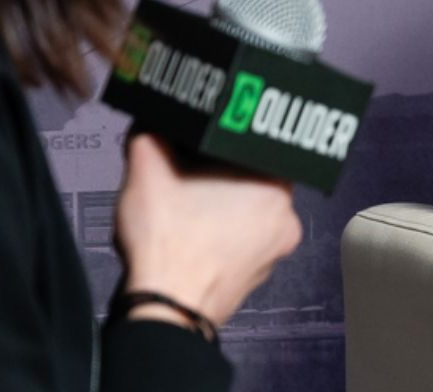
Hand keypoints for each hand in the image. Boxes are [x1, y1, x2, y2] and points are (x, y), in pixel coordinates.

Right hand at [114, 133, 302, 326]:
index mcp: (273, 186)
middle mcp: (285, 219)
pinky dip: (224, 237)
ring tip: (191, 207)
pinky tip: (196, 235)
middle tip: (193, 173)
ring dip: (225, 208)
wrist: (165, 310)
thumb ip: (149, 135)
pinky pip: (244, 244)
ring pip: (251, 215)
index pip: (262, 148)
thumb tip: (151, 121)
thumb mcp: (146, 172)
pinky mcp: (257, 276)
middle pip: (256, 181)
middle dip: (225, 175)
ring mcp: (274, 252)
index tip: (212, 140)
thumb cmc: (167, 248)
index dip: (233, 141)